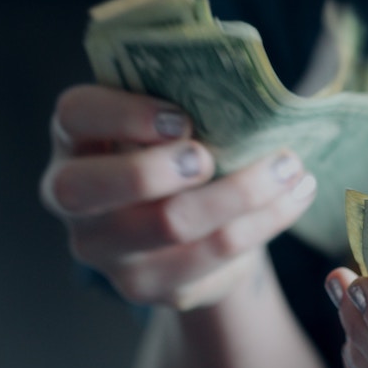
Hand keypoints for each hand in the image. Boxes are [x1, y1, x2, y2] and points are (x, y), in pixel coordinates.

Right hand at [41, 84, 316, 308]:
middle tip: (210, 157)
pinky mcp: (150, 286)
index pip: (75, 116)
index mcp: (75, 139)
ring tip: (290, 167)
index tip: (181, 118)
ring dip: (241, 192)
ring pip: (169, 224)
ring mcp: (106, 251)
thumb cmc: (178, 150)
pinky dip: (264, 222)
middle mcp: (73, 199)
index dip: (123, 114)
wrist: (192, 226)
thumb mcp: (170, 118)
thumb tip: (246, 81)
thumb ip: (185, 96)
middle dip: (157, 169)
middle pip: (93, 188)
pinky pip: (213, 256)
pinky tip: (295, 196)